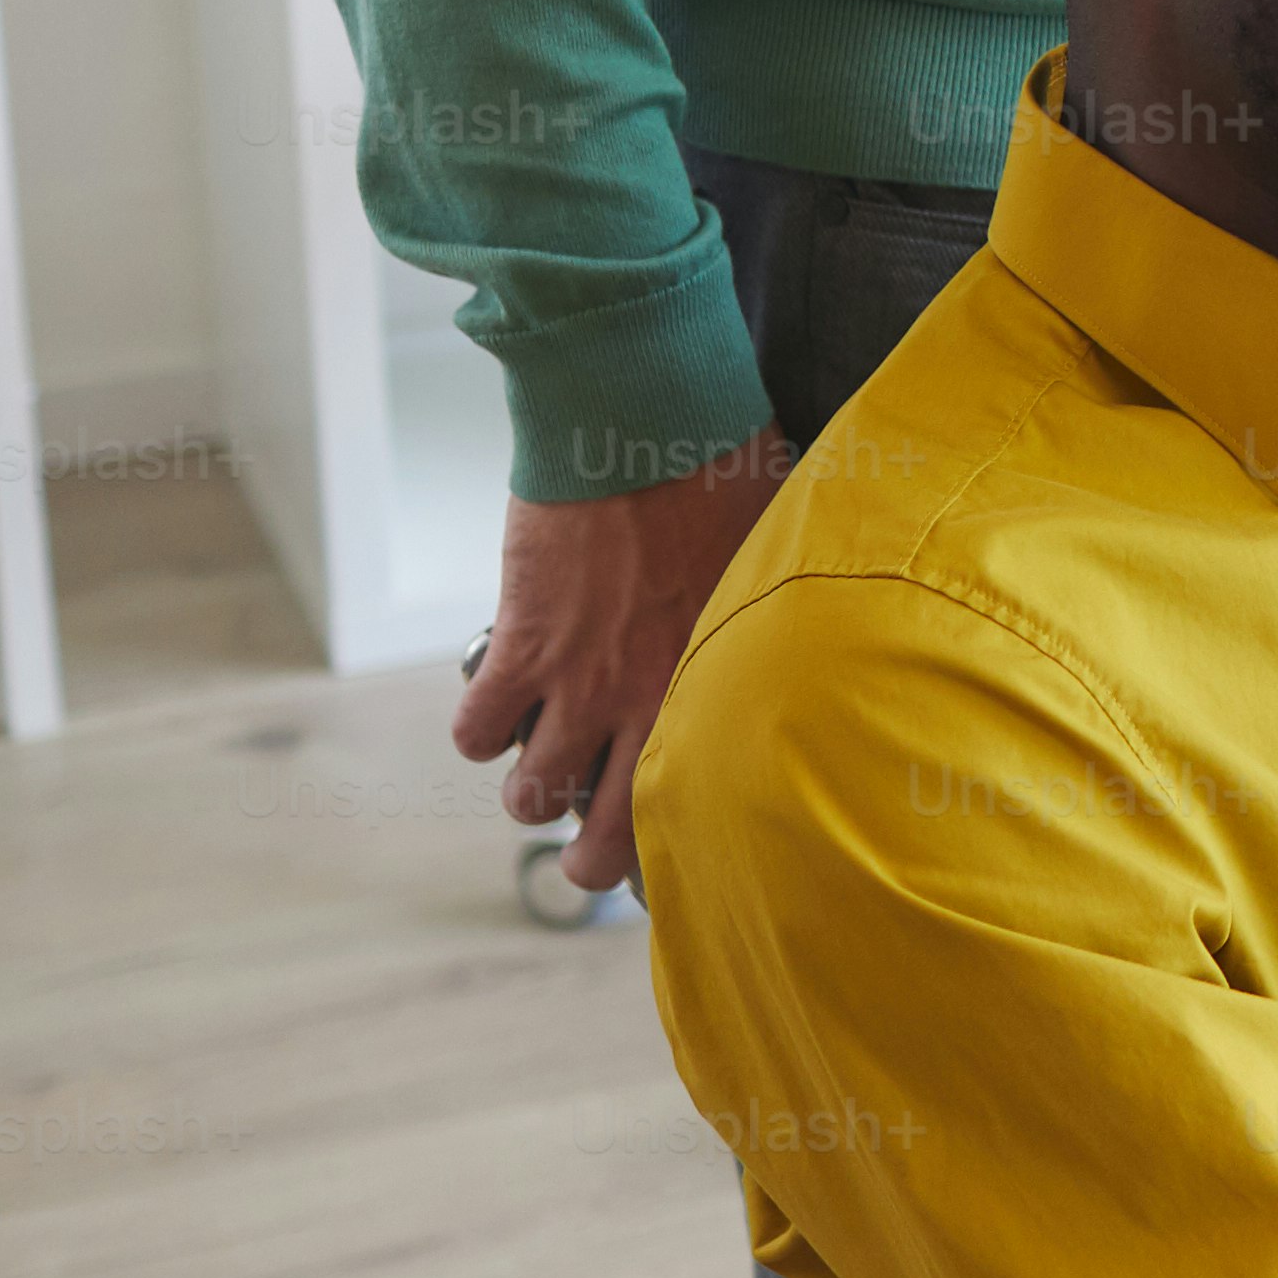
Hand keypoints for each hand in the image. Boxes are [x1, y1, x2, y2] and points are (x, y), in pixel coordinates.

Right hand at [449, 430, 789, 893]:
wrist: (647, 415)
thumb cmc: (729, 469)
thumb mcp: (777, 557)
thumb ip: (770, 616)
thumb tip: (800, 628)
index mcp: (724, 682)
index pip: (704, 797)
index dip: (684, 834)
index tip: (679, 837)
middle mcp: (654, 701)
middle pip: (606, 835)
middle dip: (590, 862)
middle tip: (587, 856)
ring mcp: (582, 682)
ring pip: (531, 795)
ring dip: (529, 792)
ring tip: (539, 770)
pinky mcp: (524, 646)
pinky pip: (477, 731)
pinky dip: (479, 731)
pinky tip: (496, 711)